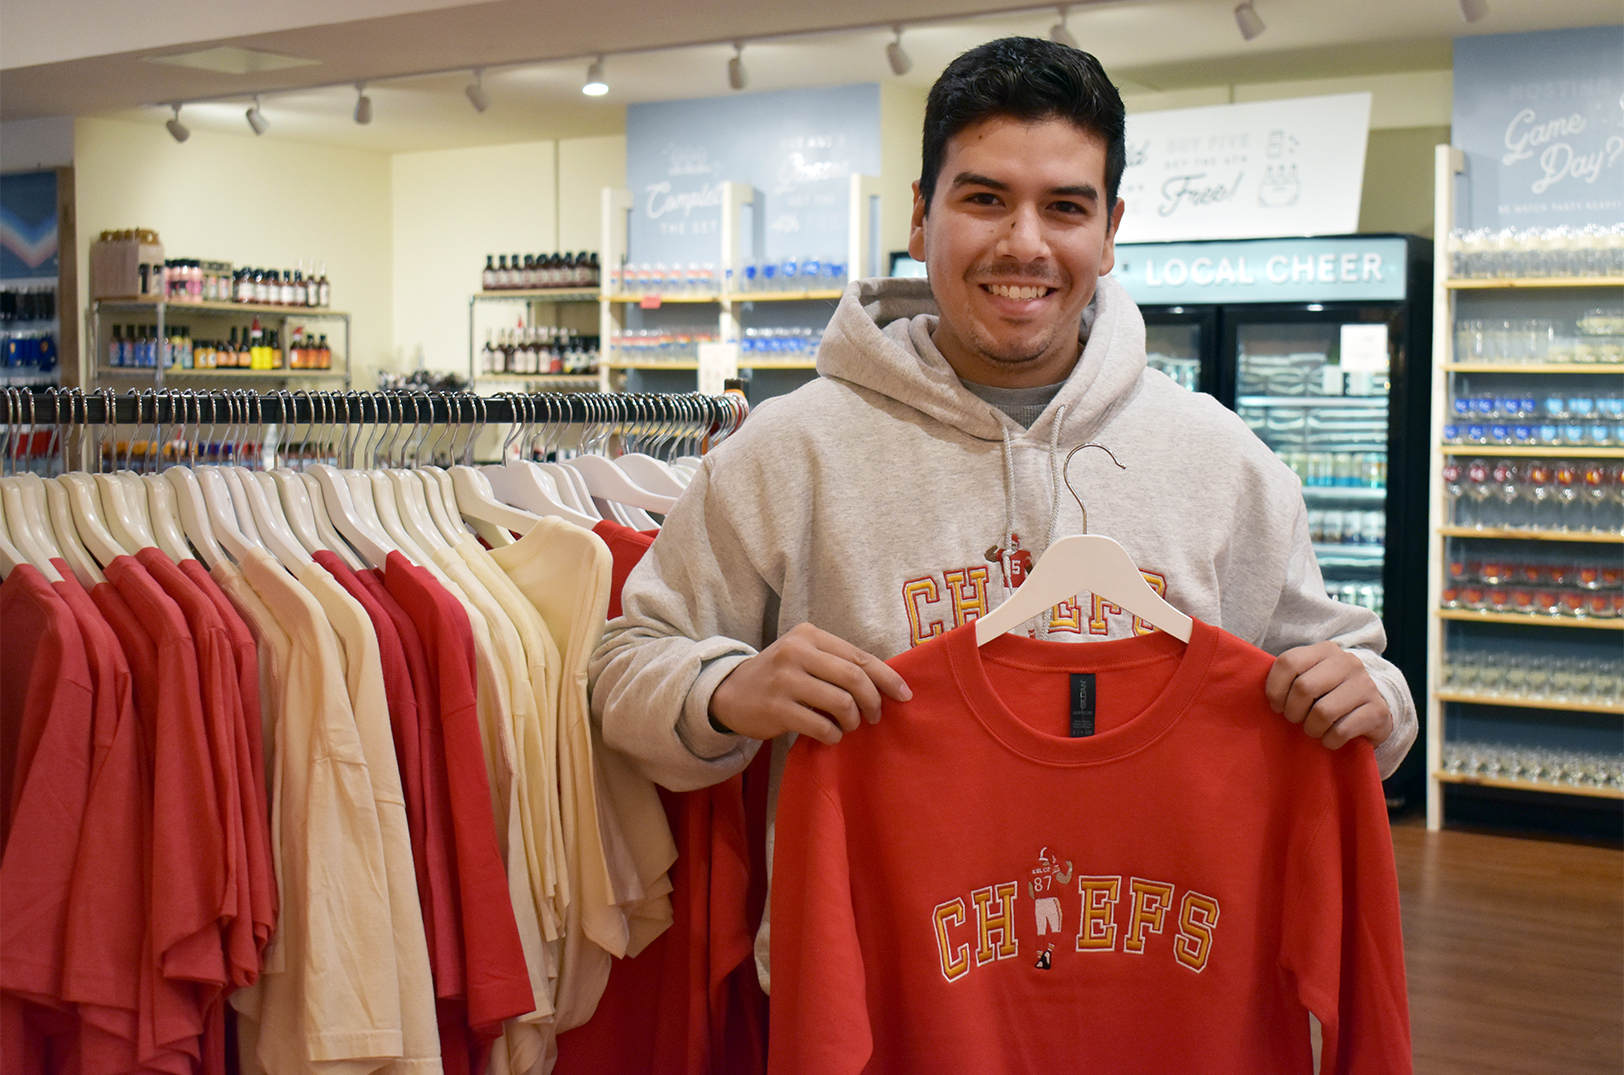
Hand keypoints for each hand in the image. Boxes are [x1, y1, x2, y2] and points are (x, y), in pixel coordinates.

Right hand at [708, 622, 911, 745]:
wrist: (729, 693)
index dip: (887, 678)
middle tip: (874, 717)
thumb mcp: (804, 656)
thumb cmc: (778, 676)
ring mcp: (784, 680)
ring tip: (848, 726)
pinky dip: (833, 735)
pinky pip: (821, 726)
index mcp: (808, 635)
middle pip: (854, 678)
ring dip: (852, 721)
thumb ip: (836, 663)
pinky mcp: (776, 709)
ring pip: (841, 703)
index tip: (904, 695)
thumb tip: (884, 683)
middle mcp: (796, 652)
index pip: (859, 656)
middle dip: (873, 702)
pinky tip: (829, 735)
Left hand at [1265, 642, 1392, 750]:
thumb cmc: (1328, 695)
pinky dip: (1329, 740)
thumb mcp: (1309, 678)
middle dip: (1293, 711)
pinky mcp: (1377, 710)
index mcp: (1325, 650)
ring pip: (1323, 712)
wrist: (1371, 712)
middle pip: (1304, 688)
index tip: (1276, 706)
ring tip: (1313, 729)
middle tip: (1296, 719)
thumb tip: (1256, 692)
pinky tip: (1330, 738)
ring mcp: (1366, 685)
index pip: (1288, 663)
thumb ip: (1288, 678)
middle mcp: (1348, 662)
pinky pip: (1341, 731)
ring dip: (1311, 728)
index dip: (1275, 689)